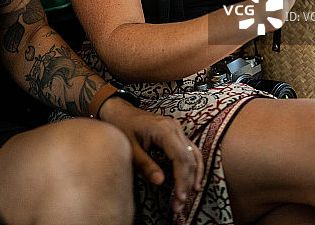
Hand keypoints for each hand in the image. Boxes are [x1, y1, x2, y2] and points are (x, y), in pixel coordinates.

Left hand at [99, 97, 202, 214]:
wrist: (120, 111)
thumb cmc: (123, 127)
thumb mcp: (130, 148)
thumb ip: (146, 165)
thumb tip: (160, 182)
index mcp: (164, 130)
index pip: (180, 158)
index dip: (182, 180)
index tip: (179, 197)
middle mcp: (174, 127)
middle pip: (189, 158)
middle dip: (186, 183)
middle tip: (179, 204)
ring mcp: (176, 128)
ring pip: (193, 155)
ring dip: (192, 177)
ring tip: (186, 197)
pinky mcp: (176, 132)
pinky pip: (190, 150)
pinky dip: (193, 166)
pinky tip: (193, 182)